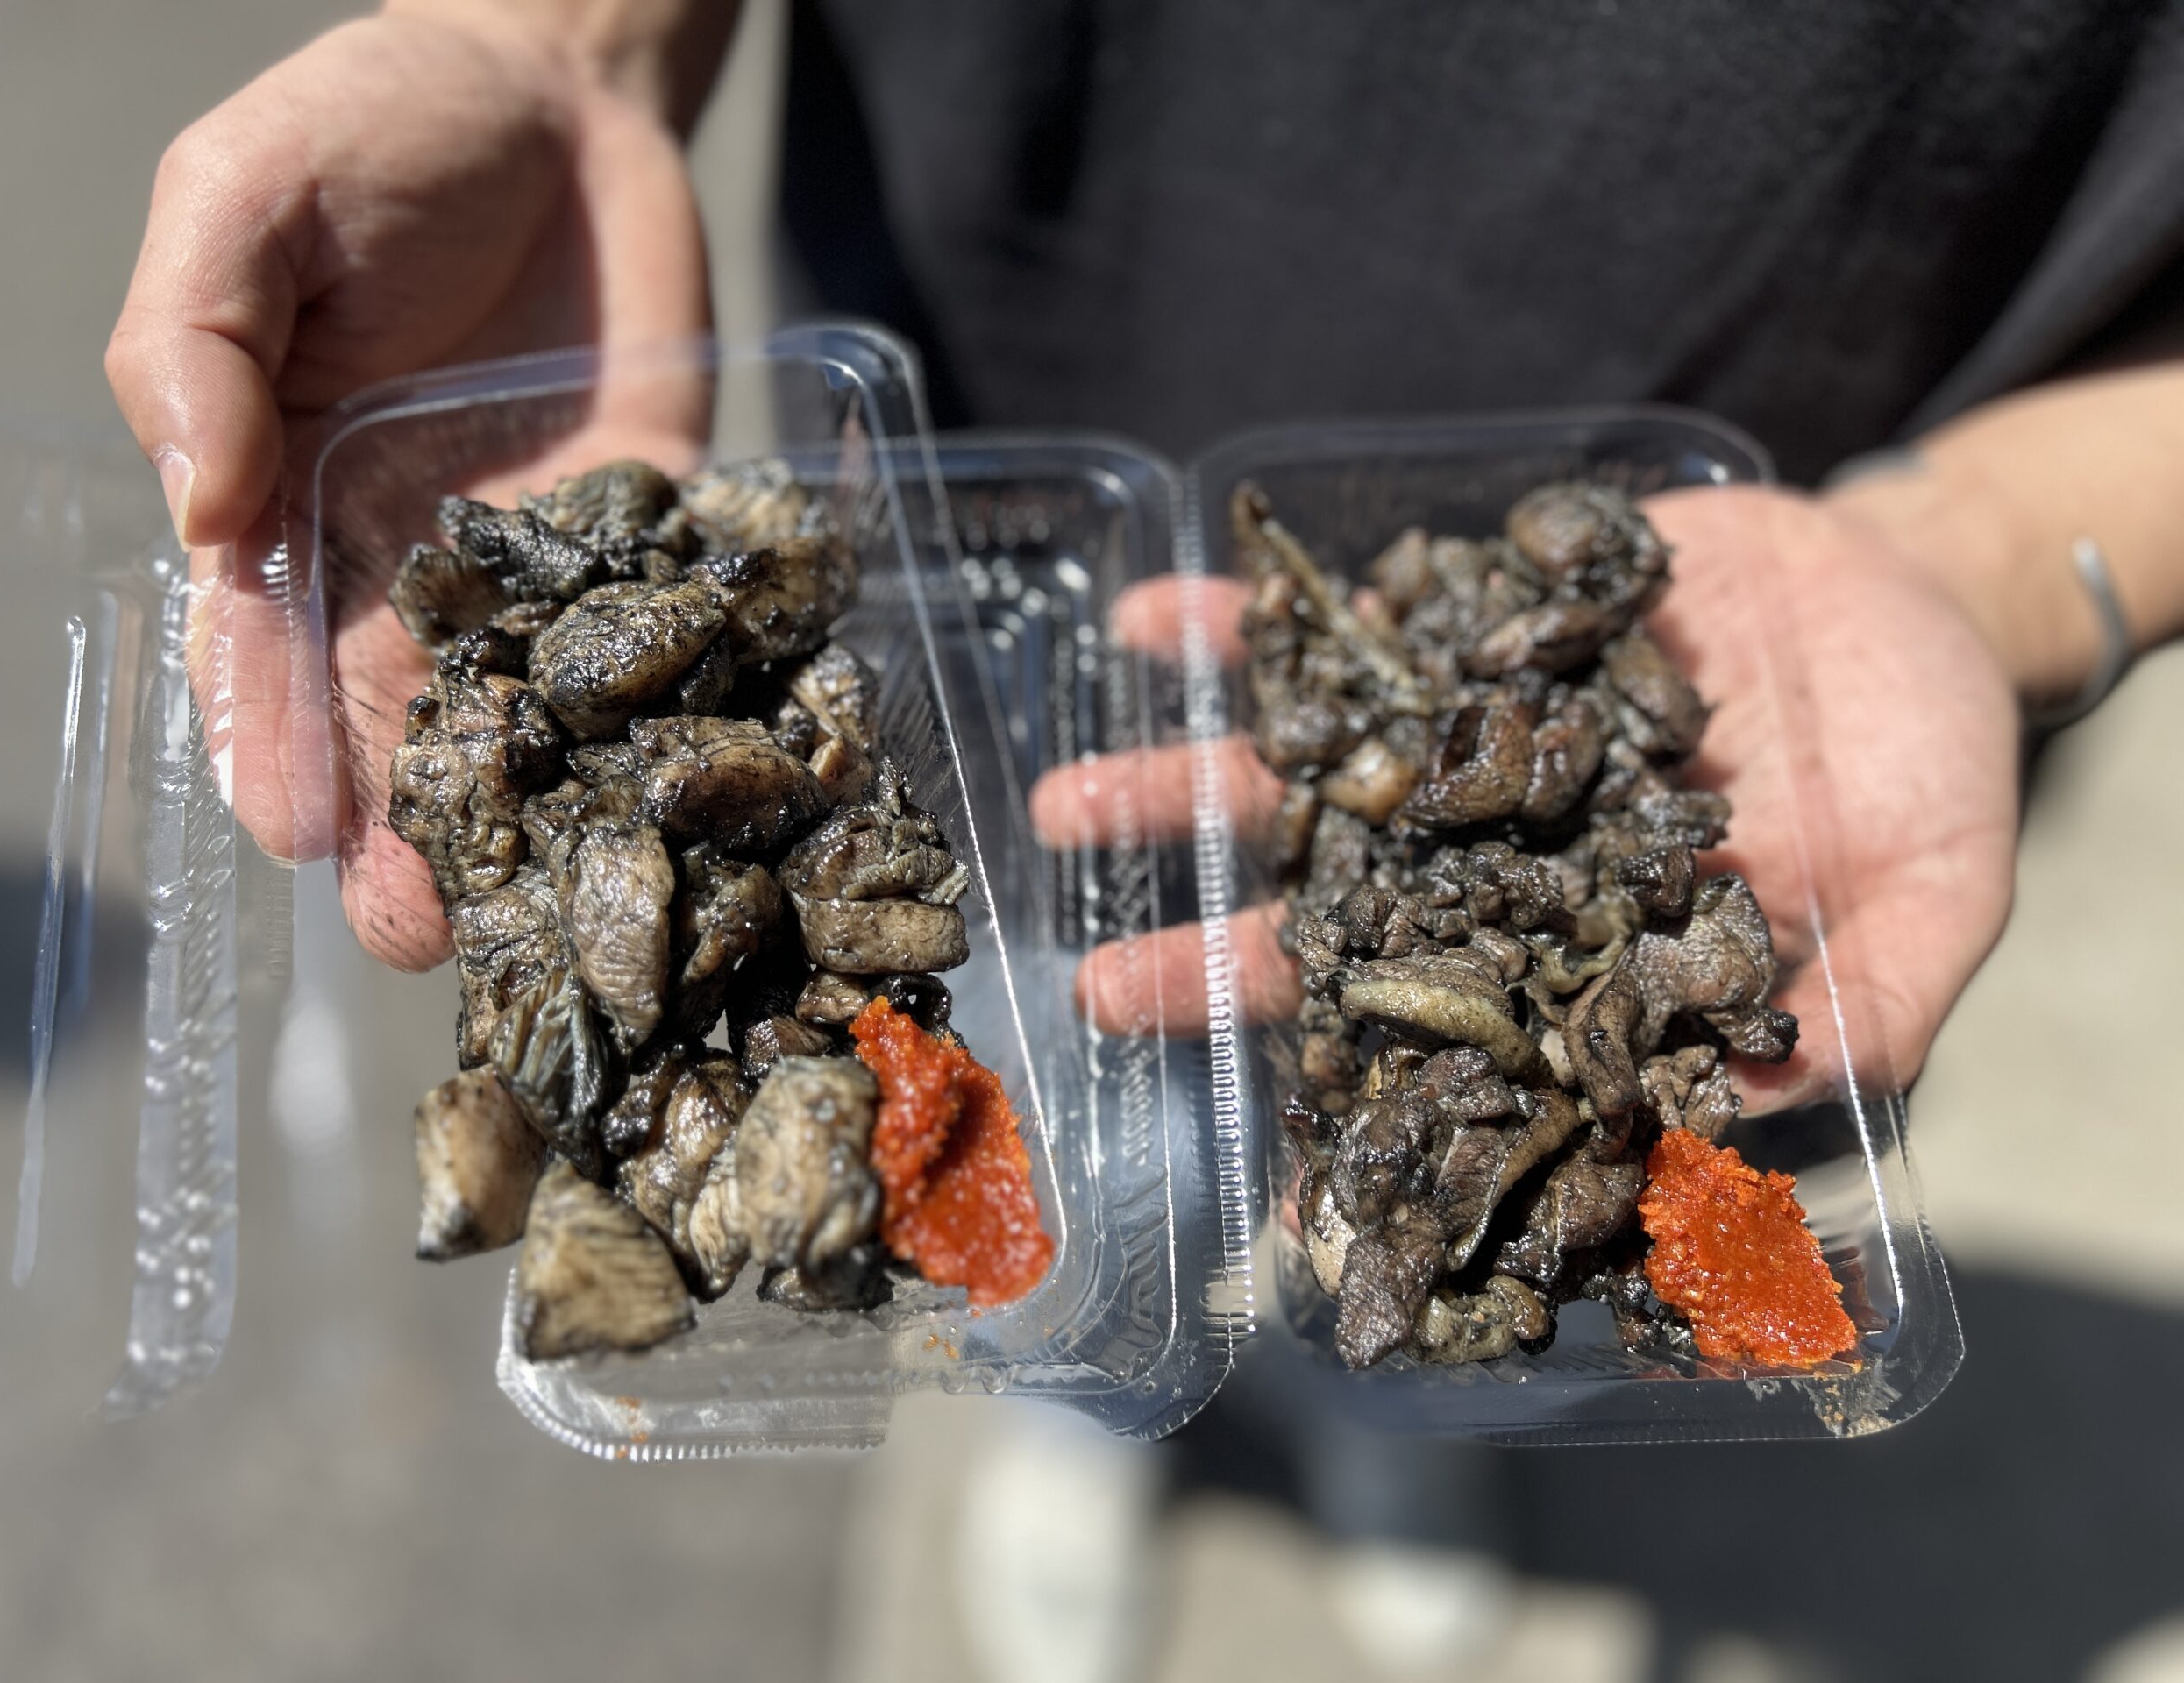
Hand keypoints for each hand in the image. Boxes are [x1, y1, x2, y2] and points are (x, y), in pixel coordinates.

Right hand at [105, 8, 709, 969]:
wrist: (566, 89)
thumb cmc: (374, 126)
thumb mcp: (242, 198)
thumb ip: (199, 344)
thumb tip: (203, 504)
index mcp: (287, 505)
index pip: (262, 650)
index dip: (274, 741)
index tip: (298, 827)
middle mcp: (409, 565)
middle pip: (397, 722)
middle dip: (405, 829)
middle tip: (423, 931)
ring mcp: (542, 568)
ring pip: (529, 719)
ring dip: (532, 817)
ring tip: (541, 914)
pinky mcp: (655, 545)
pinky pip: (664, 643)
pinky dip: (676, 721)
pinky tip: (688, 800)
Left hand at [1027, 484, 2020, 1106]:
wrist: (1919, 604)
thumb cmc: (1932, 778)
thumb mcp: (1928, 910)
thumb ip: (1844, 1017)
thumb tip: (1745, 1117)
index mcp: (1582, 950)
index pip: (1450, 1037)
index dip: (1354, 1089)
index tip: (1263, 1164)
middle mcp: (1496, 860)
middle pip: (1335, 918)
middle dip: (1211, 950)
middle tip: (1093, 985)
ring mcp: (1466, 741)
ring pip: (1306, 777)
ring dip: (1186, 787)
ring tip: (1068, 805)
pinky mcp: (1467, 625)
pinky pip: (1343, 626)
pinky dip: (1250, 623)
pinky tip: (1152, 620)